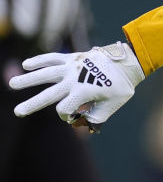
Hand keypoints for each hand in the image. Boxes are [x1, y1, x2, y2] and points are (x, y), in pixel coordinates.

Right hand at [9, 42, 143, 130]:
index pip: (63, 109)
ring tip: (12, 84)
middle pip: (48, 94)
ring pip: (46, 73)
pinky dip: (40, 60)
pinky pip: (53, 57)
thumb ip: (96, 117)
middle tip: (17, 112)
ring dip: (28, 79)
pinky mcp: (73, 57)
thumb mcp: (113, 105)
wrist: (129, 62)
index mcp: (83, 92)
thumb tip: (81, 124)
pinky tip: (27, 64)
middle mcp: (74, 79)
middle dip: (32, 104)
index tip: (74, 116)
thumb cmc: (122, 85)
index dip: (65, 116)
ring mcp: (72, 67)